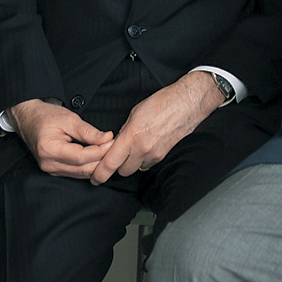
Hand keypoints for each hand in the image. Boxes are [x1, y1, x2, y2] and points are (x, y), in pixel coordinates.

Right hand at [11, 100, 113, 178]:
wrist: (29, 119)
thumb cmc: (46, 116)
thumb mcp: (68, 119)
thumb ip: (88, 131)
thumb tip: (107, 138)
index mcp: (49, 150)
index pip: (81, 157)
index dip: (100, 151)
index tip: (113, 141)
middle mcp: (49, 164)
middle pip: (83, 169)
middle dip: (102, 159)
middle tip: (116, 146)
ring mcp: (51, 170)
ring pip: (82, 174)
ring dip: (98, 164)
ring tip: (109, 150)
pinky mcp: (55, 170)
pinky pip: (77, 173)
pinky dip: (89, 166)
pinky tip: (98, 156)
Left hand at [90, 73, 223, 183]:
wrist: (186, 104)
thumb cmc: (162, 103)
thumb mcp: (135, 113)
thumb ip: (124, 131)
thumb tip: (117, 142)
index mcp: (131, 136)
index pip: (110, 162)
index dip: (100, 174)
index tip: (95, 178)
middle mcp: (142, 149)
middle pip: (123, 171)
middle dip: (118, 166)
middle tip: (118, 156)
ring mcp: (154, 154)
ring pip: (136, 168)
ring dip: (133, 162)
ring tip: (136, 147)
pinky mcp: (164, 156)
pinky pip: (149, 163)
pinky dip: (145, 158)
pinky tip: (148, 145)